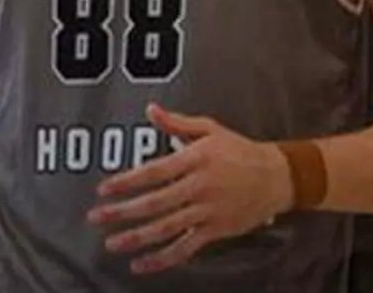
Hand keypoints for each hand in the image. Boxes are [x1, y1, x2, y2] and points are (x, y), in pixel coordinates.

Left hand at [86, 102, 292, 274]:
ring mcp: (207, 210)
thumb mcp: (209, 128)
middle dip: (122, 211)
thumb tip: (150, 109)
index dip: (126, 181)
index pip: (153, 172)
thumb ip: (176, 122)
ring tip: (112, 243)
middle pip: (154, 202)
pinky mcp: (215, 230)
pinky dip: (163, 258)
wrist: (275, 176)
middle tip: (97, 217)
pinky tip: (142, 263)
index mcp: (195, 158)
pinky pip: (185, 248)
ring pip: (166, 227)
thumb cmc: (239, 150)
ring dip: (136, 237)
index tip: (104, 189)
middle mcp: (199, 186)